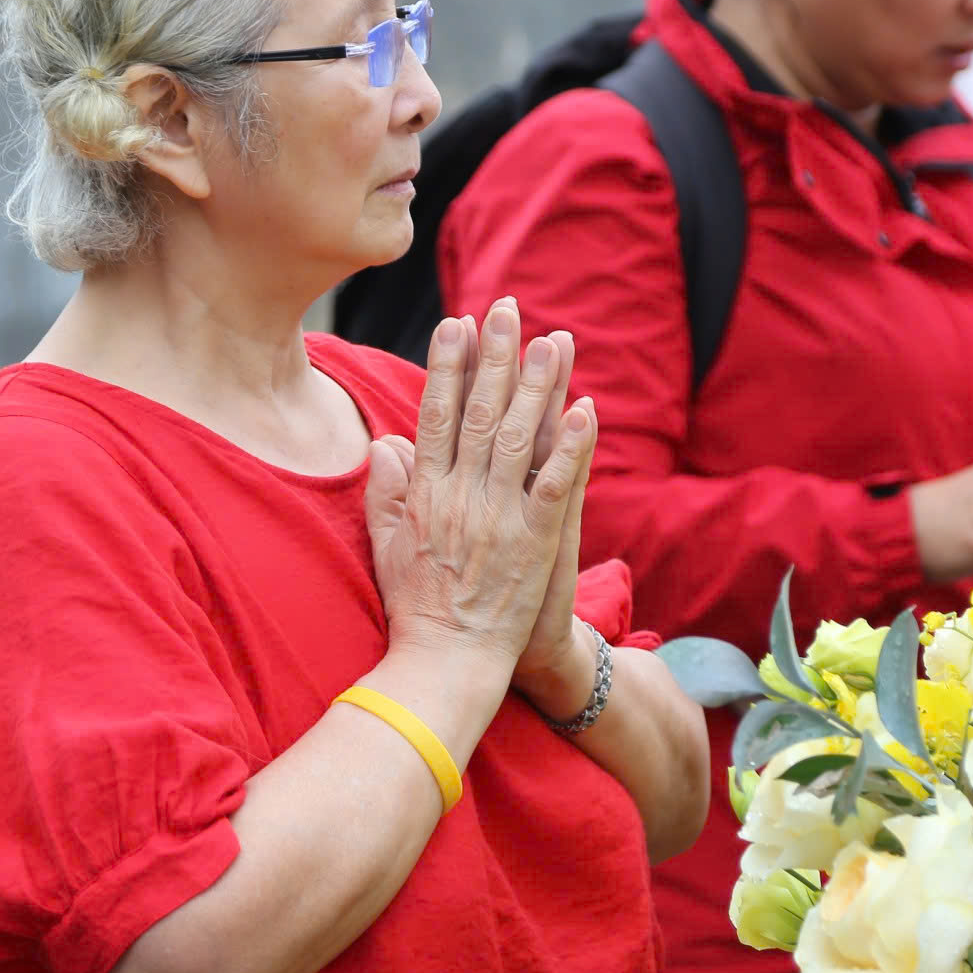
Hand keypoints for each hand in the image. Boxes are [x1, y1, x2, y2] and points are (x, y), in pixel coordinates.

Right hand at [364, 299, 596, 672]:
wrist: (446, 664)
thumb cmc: (417, 608)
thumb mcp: (387, 544)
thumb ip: (387, 490)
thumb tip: (387, 441)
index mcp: (426, 493)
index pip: (435, 415)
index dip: (446, 366)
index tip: (455, 324)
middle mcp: (460, 496)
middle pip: (478, 412)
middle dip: (494, 356)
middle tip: (506, 308)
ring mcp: (498, 517)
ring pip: (518, 437)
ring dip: (538, 386)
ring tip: (553, 340)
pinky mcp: (533, 542)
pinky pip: (555, 485)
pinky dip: (571, 447)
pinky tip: (585, 410)